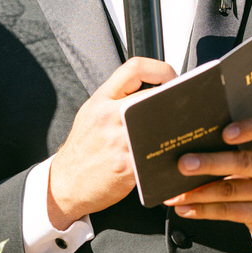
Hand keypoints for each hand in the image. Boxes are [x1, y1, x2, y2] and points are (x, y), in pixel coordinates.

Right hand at [48, 57, 174, 226]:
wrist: (65, 183)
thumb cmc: (82, 151)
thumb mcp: (91, 115)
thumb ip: (117, 100)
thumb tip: (153, 92)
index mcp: (100, 100)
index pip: (135, 68)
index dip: (161, 69)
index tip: (173, 79)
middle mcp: (108, 117)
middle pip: (152, 94)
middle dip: (175, 98)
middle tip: (186, 105)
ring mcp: (117, 141)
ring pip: (159, 124)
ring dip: (175, 126)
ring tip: (183, 128)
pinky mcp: (127, 166)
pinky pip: (155, 155)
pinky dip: (168, 154)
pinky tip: (172, 155)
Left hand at [165, 116, 251, 246]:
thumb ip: (243, 145)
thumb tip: (193, 145)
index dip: (250, 128)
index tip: (224, 133)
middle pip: (244, 162)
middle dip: (209, 163)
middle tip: (183, 164)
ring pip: (231, 190)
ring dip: (198, 192)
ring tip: (175, 192)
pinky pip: (230, 211)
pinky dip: (203, 210)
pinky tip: (185, 208)